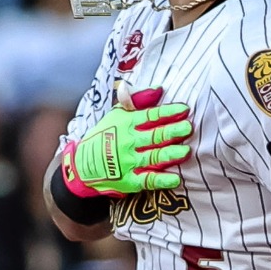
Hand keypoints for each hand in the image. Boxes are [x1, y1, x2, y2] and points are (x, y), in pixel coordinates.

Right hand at [62, 87, 191, 197]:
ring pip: (154, 157)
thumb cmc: (104, 136)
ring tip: (186, 151)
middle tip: (188, 128)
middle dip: (172, 131)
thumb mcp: (116, 115)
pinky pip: (148, 180)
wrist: (83, 164)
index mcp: (127, 124)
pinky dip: (162, 180)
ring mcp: (129, 162)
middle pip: (154, 136)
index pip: (151, 116)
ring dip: (170, 154)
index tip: (184, 109)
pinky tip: (175, 179)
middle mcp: (129, 142)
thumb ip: (137, 101)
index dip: (168, 112)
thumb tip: (158, 89)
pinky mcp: (130, 180)